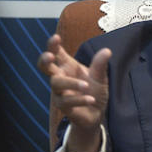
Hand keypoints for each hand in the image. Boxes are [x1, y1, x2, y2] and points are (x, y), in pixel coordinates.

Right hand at [38, 34, 111, 151]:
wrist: (96, 113)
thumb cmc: (94, 91)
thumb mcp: (100, 77)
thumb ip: (100, 65)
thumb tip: (107, 51)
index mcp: (67, 66)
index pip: (56, 52)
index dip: (53, 45)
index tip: (56, 37)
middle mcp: (60, 76)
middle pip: (45, 66)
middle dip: (44, 60)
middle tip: (49, 56)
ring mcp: (59, 91)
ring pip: (56, 83)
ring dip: (71, 83)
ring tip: (86, 86)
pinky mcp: (63, 106)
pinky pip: (67, 101)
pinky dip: (80, 100)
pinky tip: (91, 99)